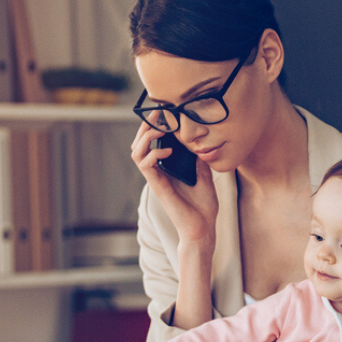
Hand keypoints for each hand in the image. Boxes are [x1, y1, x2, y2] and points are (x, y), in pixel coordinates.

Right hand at [131, 122, 218, 245]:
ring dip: (145, 137)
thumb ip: (199, 160)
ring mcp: (156, 180)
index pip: (151, 143)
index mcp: (167, 169)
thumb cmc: (204, 207)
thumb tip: (199, 144)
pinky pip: (145, 166)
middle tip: (157, 114)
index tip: (164, 113)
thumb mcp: (205, 176)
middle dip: (145, 126)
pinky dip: (153, 154)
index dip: (153, 126)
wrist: (203, 228)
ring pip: (136, 153)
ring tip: (160, 129)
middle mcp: (158, 173)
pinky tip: (166, 150)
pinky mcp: (158, 187)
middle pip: (139, 144)